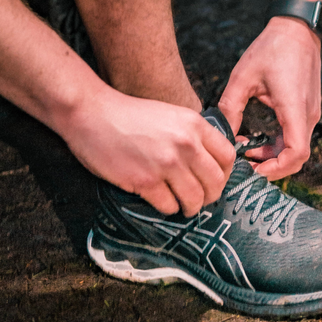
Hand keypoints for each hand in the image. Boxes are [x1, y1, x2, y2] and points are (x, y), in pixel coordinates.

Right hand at [59, 88, 235, 215]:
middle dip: (210, 196)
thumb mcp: (171, 115)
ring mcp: (166, 163)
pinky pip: (169, 206)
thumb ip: (192, 135)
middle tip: (199, 199)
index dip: (224, 173)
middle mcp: (186, 143)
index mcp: (194, 124)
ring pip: (195, 199)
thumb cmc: (130, 115)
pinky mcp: (146, 180)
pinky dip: (167, 208)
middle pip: (216, 182)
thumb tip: (209, 162)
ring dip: (190, 207)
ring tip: (181, 205)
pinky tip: (158, 200)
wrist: (94, 114)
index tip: (213, 180)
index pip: (228, 156)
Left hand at [219, 16, 320, 179]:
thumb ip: (230, 107)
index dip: (276, 169)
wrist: (297, 28)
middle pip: (297, 157)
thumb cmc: (272, 47)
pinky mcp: (307, 108)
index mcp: (294, 107)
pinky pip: (296, 135)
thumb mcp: (243, 76)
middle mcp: (307, 114)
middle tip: (244, 164)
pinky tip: (257, 139)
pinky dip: (278, 144)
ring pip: (296, 147)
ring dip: (273, 155)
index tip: (253, 169)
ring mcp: (310, 111)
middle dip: (270, 166)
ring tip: (246, 150)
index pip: (296, 154)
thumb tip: (221, 135)